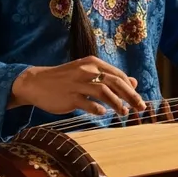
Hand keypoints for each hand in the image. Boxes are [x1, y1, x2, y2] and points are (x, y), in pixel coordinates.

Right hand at [8, 56, 146, 115]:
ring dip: (117, 104)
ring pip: (104, 92)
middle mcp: (87, 71)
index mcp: (93, 63)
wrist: (36, 82)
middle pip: (115, 83)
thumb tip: (133, 82)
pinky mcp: (69, 97)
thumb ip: (109, 77)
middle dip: (131, 96)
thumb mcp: (88, 73)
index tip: (138, 99)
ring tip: (124, 113)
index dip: (130, 87)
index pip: (118, 75)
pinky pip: (88, 104)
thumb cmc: (65, 79)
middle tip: (140, 108)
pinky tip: (103, 113)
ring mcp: (77, 84)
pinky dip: (98, 109)